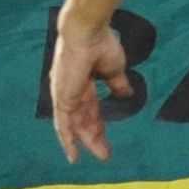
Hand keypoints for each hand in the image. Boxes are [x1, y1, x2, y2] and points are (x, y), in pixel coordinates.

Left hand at [49, 18, 134, 162]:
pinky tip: (74, 155)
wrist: (87, 33)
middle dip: (95, 136)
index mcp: (83, 81)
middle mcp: (71, 89)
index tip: (106, 138)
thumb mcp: (114, 69)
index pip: (90, 108)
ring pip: (75, 126)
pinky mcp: (62, 98)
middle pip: (83, 119)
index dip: (98, 123)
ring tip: (102, 155)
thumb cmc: (101, 44)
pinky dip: (67, 140)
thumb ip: (117, 84)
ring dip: (87, 141)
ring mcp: (64, 95)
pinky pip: (63, 125)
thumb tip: (126, 94)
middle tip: (107, 153)